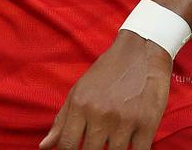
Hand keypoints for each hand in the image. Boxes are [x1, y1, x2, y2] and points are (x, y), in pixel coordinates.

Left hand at [40, 31, 172, 149]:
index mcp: (79, 104)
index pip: (66, 144)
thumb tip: (44, 146)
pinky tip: (131, 141)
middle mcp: (99, 113)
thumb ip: (62, 120)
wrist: (141, 51)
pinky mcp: (147, 123)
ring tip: (113, 138)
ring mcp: (124, 120)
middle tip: (98, 141)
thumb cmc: (107, 72)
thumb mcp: (79, 90)